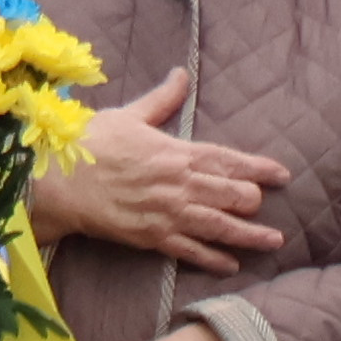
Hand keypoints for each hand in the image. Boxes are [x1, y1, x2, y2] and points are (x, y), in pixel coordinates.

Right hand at [30, 69, 286, 271]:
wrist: (59, 181)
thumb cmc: (90, 144)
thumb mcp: (128, 115)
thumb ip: (161, 100)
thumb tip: (181, 74)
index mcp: (176, 152)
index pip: (228, 159)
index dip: (258, 168)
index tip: (281, 175)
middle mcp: (179, 185)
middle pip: (231, 195)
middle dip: (253, 201)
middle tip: (264, 206)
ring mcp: (168, 214)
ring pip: (220, 226)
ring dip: (249, 235)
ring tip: (273, 241)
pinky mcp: (153, 237)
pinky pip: (191, 251)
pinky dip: (213, 259)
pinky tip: (232, 265)